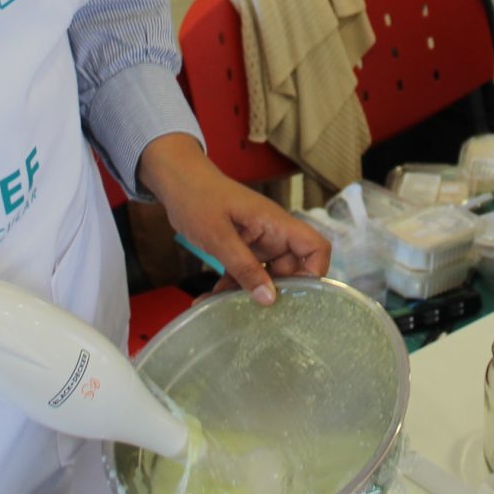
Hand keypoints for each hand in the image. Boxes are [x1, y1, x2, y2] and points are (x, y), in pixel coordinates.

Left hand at [137, 133, 331, 303]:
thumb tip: (269, 299)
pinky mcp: (241, 248)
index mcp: (276, 224)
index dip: (314, 273)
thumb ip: (244, 267)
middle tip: (253, 312)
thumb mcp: (219, 236)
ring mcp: (257, 242)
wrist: (177, 181)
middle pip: (291, 269)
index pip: (315, 247)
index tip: (294, 297)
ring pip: (264, 276)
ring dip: (246, 293)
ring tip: (220, 307)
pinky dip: (230, 286)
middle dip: (274, 293)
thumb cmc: (199, 199)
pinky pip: (244, 273)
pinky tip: (207, 300)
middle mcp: (273, 234)